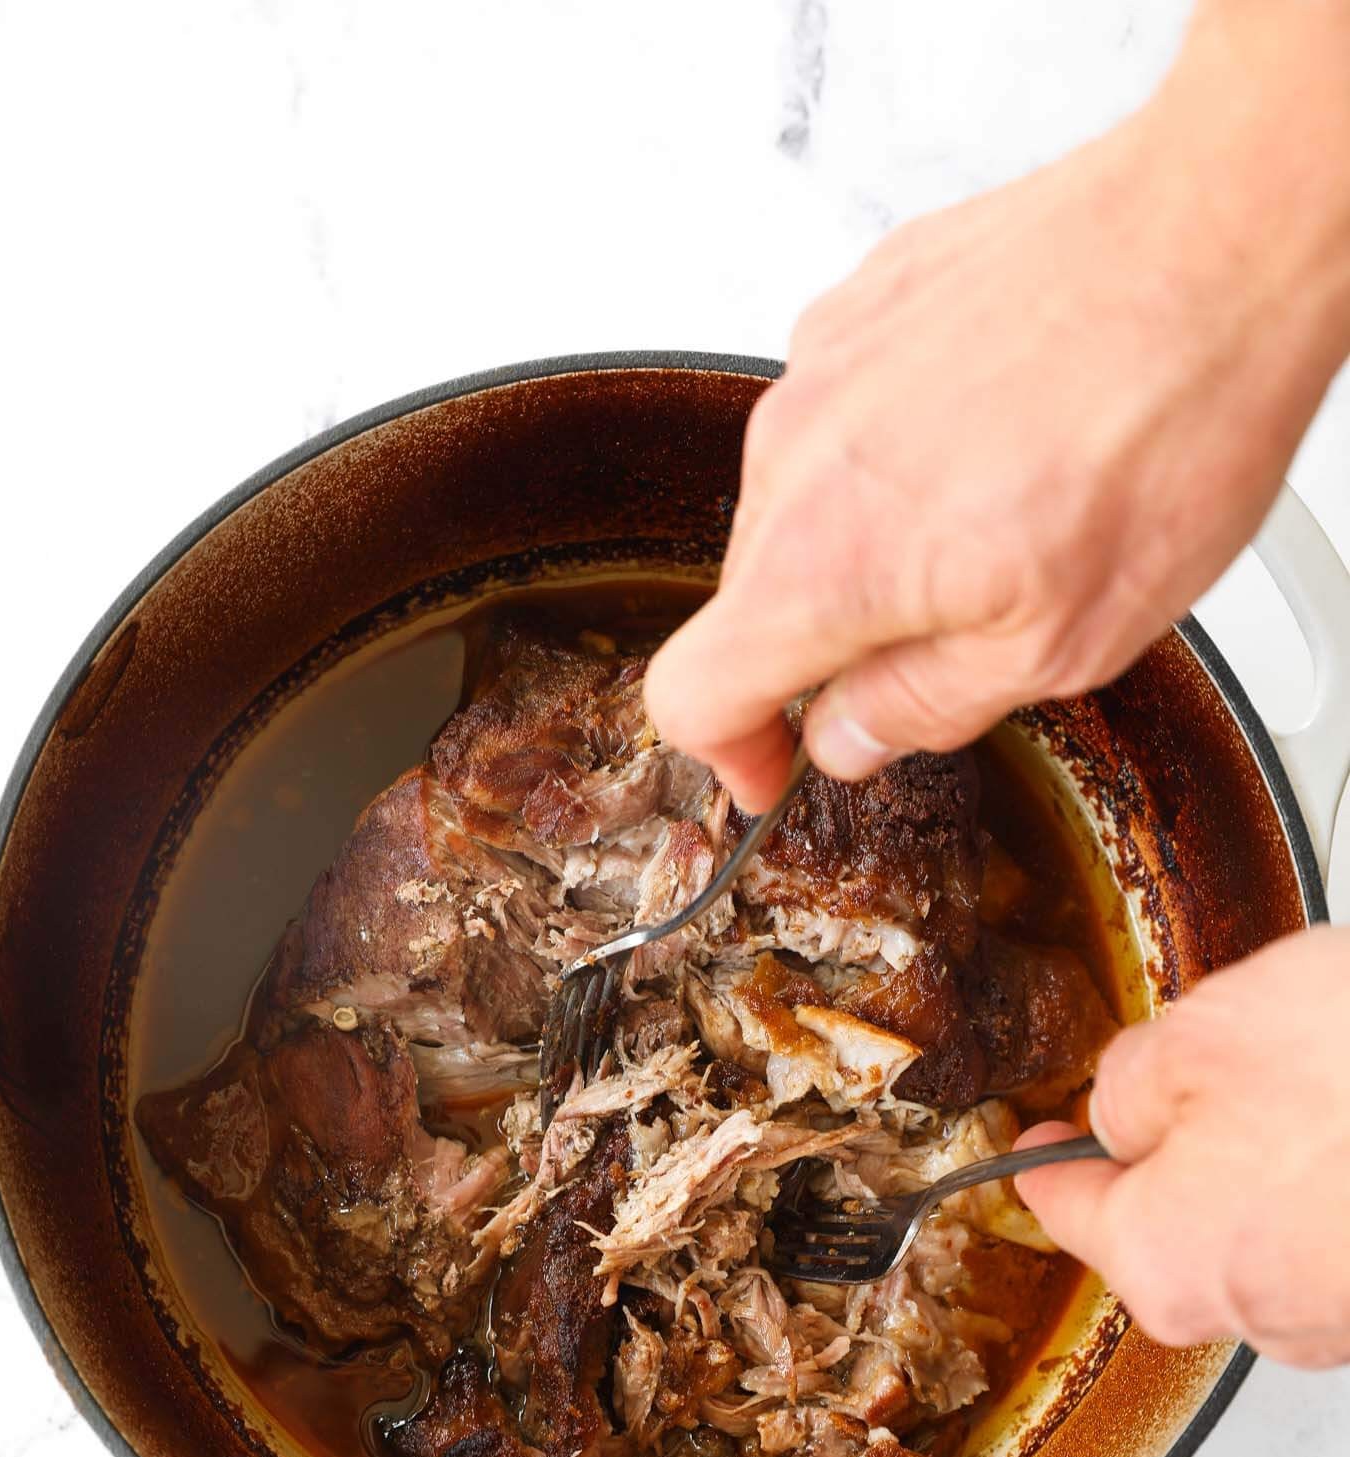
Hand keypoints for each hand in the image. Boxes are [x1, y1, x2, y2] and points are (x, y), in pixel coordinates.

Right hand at [645, 4, 1349, 810]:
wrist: (1220, 236)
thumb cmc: (1162, 423)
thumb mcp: (1060, 644)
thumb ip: (924, 707)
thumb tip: (849, 736)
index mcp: (821, 565)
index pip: (690, 695)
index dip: (730, 754)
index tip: (774, 767)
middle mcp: (792, 455)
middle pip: (754, 597)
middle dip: (832, 644)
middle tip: (950, 647)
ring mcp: (821, 363)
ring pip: (805, 501)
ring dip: (873, 540)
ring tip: (1004, 519)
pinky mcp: (865, 299)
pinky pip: (847, 410)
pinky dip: (900, 449)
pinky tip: (1003, 437)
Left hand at [1016, 927, 1349, 1368]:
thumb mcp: (1203, 1037)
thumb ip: (1130, 1082)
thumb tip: (1122, 1105)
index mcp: (1162, 1259)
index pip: (1066, 1208)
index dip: (1041, 1157)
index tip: (1031, 1143)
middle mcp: (1247, 1311)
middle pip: (1174, 1219)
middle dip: (1188, 1141)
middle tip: (1228, 1060)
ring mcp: (1338, 1315)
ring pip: (1268, 1223)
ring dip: (1282, 1155)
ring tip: (1328, 1077)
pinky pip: (1338, 1228)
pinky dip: (1342, 1174)